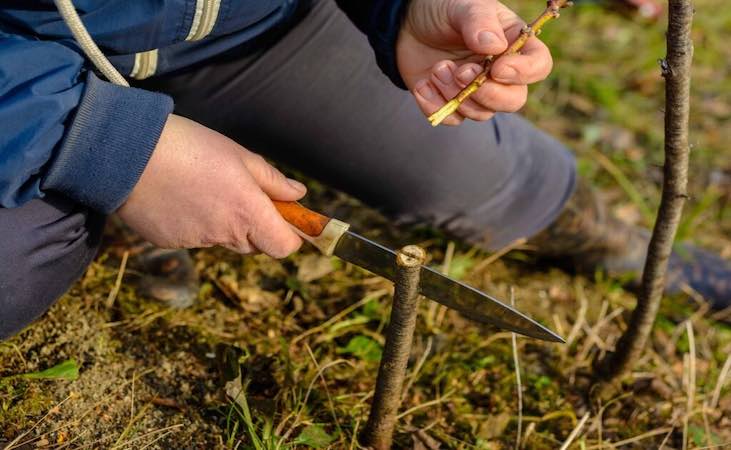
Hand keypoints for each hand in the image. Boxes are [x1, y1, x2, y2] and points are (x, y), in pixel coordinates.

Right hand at [117, 114, 305, 257]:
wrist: (128, 152)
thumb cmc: (190, 146)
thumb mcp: (239, 155)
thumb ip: (271, 180)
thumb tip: (298, 195)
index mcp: (248, 212)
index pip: (284, 247)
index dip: (289, 235)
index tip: (285, 218)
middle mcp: (225, 234)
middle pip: (253, 244)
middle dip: (254, 226)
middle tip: (239, 193)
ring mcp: (196, 241)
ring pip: (220, 238)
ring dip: (220, 221)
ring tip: (199, 185)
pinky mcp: (170, 242)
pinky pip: (191, 236)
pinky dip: (191, 221)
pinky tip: (177, 194)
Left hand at [397, 0, 552, 124]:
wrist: (406, 24)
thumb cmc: (442, 9)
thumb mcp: (461, 6)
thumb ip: (479, 21)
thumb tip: (494, 46)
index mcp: (512, 44)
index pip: (538, 65)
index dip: (524, 72)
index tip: (497, 68)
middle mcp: (500, 72)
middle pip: (514, 100)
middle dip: (488, 94)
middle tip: (461, 73)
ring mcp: (476, 91)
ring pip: (481, 112)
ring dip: (457, 96)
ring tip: (437, 69)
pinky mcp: (452, 103)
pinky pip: (452, 119)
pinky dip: (435, 105)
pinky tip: (423, 84)